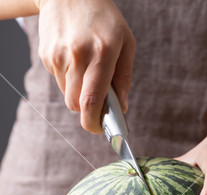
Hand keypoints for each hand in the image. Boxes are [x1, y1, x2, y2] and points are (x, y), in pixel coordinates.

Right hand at [36, 0, 135, 132]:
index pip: (92, 100)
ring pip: (67, 95)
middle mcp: (78, 55)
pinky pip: (59, 81)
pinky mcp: (46, 56)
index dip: (93, 122)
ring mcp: (58, 56)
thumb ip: (124, 77)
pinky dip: (68, 78)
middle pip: (76, 104)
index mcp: (102, 53)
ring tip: (86, 68)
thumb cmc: (104, 19)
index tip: (98, 129)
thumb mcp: (126, 42)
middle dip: (87, 108)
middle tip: (97, 99)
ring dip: (78, 92)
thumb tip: (122, 107)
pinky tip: (74, 58)